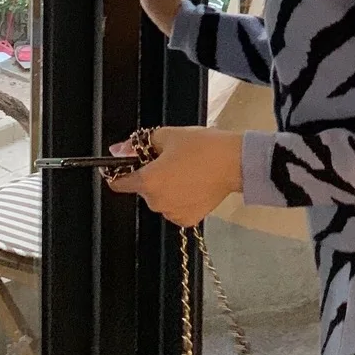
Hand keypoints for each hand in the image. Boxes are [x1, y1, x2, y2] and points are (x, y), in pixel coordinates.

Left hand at [107, 127, 242, 227]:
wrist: (236, 163)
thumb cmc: (204, 147)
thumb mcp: (167, 136)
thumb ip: (138, 144)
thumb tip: (118, 150)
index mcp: (148, 181)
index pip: (119, 183)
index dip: (120, 172)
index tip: (127, 167)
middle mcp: (157, 202)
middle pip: (143, 190)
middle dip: (151, 177)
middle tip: (170, 162)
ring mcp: (173, 213)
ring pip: (160, 200)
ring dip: (167, 189)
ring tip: (186, 174)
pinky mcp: (188, 219)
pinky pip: (175, 209)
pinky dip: (181, 200)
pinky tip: (194, 187)